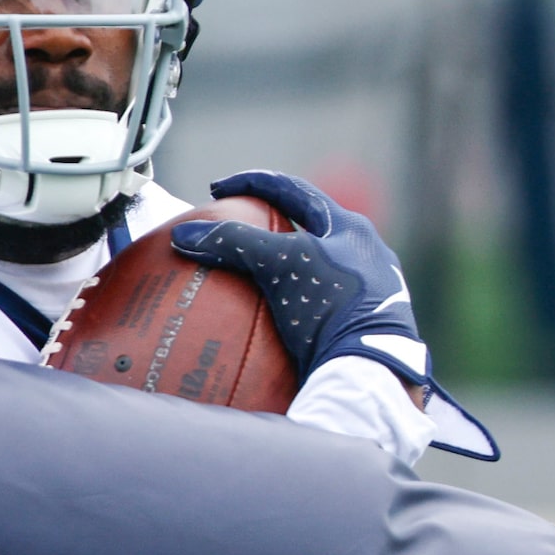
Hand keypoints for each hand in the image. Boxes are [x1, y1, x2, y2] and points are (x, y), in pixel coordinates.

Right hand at [169, 172, 495, 459]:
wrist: (372, 370)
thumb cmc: (331, 306)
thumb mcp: (280, 264)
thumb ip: (234, 243)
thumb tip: (182, 236)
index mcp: (350, 228)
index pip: (293, 190)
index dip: (252, 184)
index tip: (218, 190)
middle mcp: (366, 255)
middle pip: (309, 228)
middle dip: (272, 226)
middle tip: (237, 231)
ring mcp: (370, 293)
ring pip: (316, 270)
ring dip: (283, 270)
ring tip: (251, 280)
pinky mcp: (364, 329)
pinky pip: (320, 309)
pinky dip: (291, 309)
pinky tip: (270, 327)